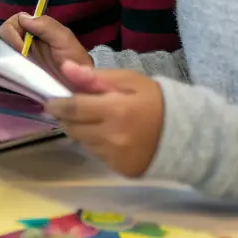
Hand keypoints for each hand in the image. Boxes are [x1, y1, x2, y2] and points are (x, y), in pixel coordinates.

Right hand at [0, 13, 92, 75]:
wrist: (81, 86)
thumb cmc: (75, 61)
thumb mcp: (65, 40)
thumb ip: (47, 26)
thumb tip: (23, 18)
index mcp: (38, 28)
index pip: (15, 21)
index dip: (14, 32)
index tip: (22, 49)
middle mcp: (27, 38)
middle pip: (6, 34)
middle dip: (11, 45)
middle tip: (24, 59)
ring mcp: (23, 55)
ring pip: (4, 48)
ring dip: (9, 57)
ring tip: (24, 67)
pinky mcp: (21, 69)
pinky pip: (7, 64)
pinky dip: (9, 67)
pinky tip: (20, 73)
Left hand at [44, 62, 163, 177]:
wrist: (186, 134)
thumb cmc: (155, 101)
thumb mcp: (129, 80)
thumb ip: (96, 77)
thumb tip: (67, 68)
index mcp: (115, 111)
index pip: (73, 108)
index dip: (58, 104)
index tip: (51, 101)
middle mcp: (112, 137)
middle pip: (73, 128)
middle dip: (67, 118)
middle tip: (73, 109)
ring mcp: (116, 157)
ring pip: (83, 142)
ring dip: (82, 131)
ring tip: (96, 121)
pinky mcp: (120, 169)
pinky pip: (97, 155)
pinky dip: (96, 144)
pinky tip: (110, 135)